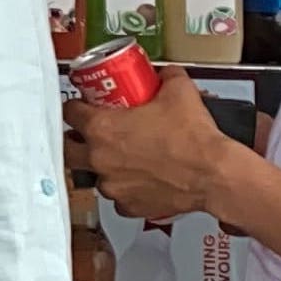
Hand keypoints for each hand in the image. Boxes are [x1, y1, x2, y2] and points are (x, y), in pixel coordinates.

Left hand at [65, 66, 251, 223]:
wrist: (213, 173)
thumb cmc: (193, 138)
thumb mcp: (179, 91)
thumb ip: (167, 76)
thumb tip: (166, 74)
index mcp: (102, 128)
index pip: (69, 112)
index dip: (75, 106)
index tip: (82, 105)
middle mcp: (100, 158)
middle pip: (68, 149)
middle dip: (74, 140)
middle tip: (85, 134)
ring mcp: (113, 185)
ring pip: (93, 176)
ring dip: (101, 166)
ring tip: (118, 158)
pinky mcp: (129, 205)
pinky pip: (118, 198)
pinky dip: (124, 190)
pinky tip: (136, 181)